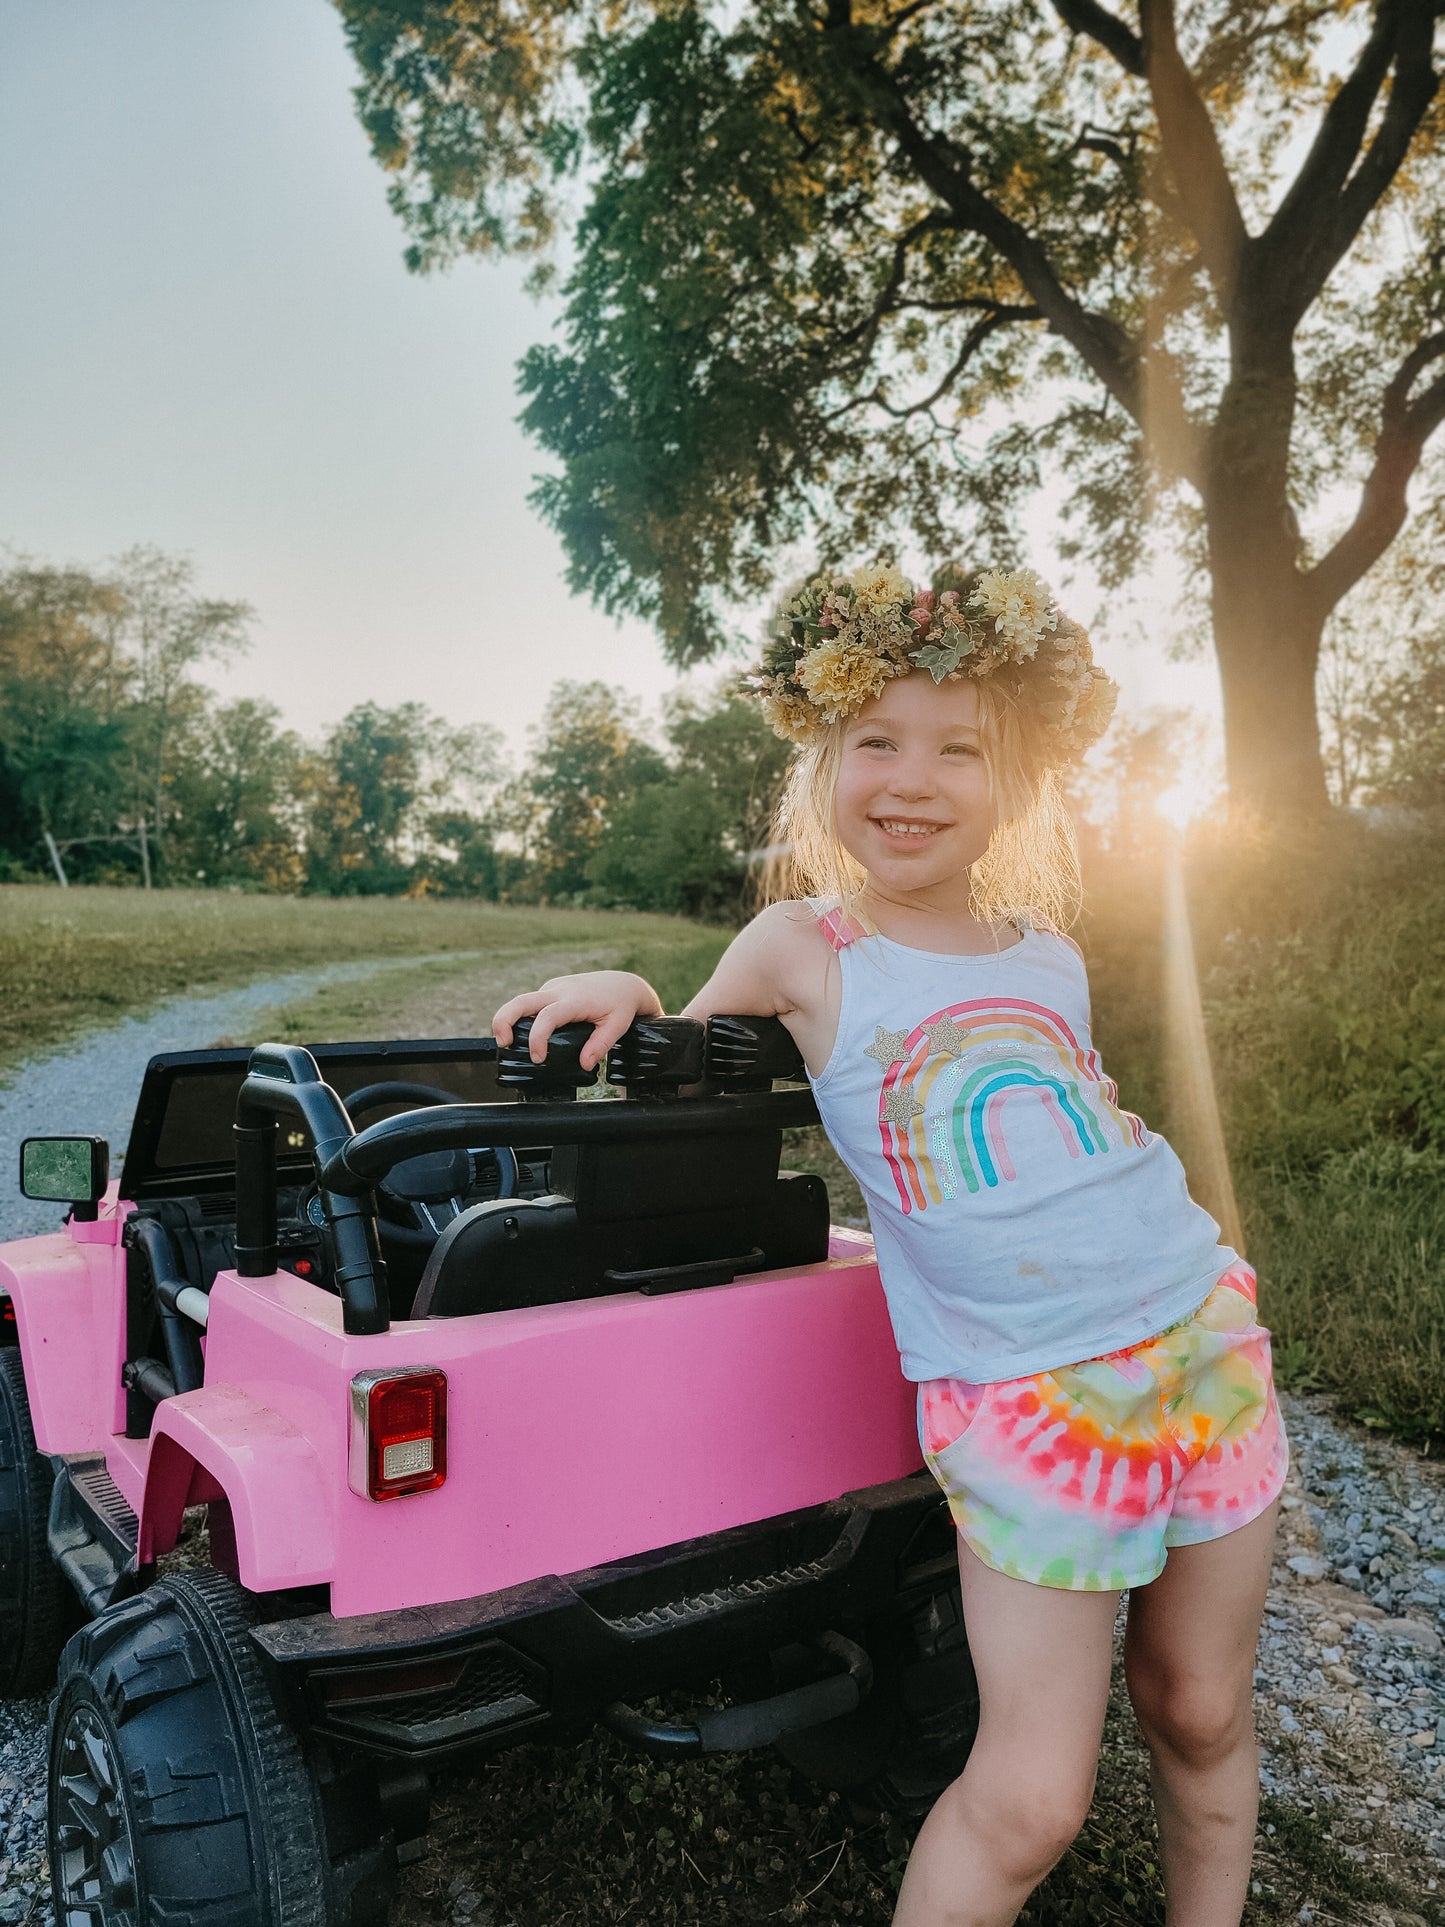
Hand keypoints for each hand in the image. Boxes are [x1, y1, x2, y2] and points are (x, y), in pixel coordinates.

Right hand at [491, 971, 664, 1072]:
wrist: (622, 984)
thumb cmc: (620, 1005)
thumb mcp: (617, 1027)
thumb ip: (600, 1045)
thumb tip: (584, 1064)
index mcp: (575, 1000)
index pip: (548, 1017)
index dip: (537, 1038)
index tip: (538, 1058)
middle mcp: (559, 991)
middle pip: (521, 1001)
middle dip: (504, 1020)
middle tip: (503, 1044)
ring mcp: (552, 988)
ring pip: (521, 1001)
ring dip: (508, 1019)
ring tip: (507, 1043)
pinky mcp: (550, 990)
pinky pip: (530, 1003)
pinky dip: (520, 1018)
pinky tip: (522, 1035)